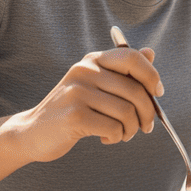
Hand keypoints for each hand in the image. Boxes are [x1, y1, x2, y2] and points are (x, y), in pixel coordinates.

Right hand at [7, 46, 162, 162]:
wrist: (32, 132)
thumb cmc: (72, 109)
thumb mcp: (95, 85)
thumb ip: (122, 71)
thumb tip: (151, 52)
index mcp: (92, 60)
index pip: (132, 58)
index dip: (152, 76)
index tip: (157, 93)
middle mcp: (84, 71)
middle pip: (135, 90)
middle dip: (147, 113)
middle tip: (145, 127)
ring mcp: (78, 93)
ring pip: (127, 112)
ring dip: (131, 129)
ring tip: (123, 134)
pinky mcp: (74, 116)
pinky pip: (114, 127)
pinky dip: (117, 137)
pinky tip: (106, 137)